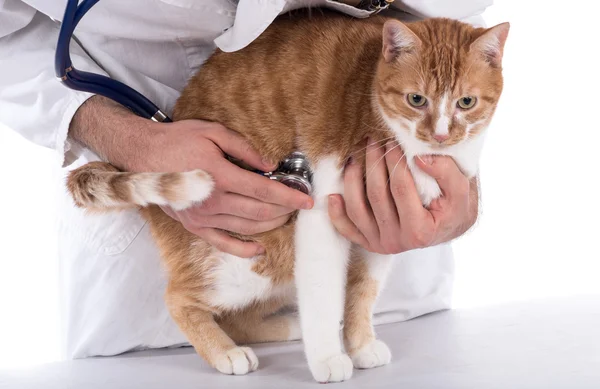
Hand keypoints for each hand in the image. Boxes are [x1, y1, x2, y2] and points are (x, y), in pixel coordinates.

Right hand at [69, 96, 312, 257]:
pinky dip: (242, 249)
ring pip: (246, 227)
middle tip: (298, 205)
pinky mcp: (194, 226)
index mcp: (220, 176)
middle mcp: (213, 201)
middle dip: (284, 210)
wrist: (143, 154)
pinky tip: (259, 249)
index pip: (264, 190)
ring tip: (285, 217)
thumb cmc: (178, 139)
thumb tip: (268, 163)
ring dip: (271, 225)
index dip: (289, 196)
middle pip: (260, 211)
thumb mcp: (213, 132)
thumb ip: (243, 148)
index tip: (307, 199)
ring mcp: (203, 217)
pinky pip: (222, 243)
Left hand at [327, 141, 477, 253]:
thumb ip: (446, 172)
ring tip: (356, 157)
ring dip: (352, 180)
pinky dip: (337, 213)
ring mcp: (380, 243)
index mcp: (420, 231)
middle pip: (376, 195)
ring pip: (357, 210)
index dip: (394, 161)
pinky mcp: (369, 243)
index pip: (400, 188)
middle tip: (373, 141)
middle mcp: (397, 241)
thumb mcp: (462, 189)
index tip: (393, 141)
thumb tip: (419, 158)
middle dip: (373, 164)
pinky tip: (333, 194)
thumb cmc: (455, 207)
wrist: (450, 227)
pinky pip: (347, 229)